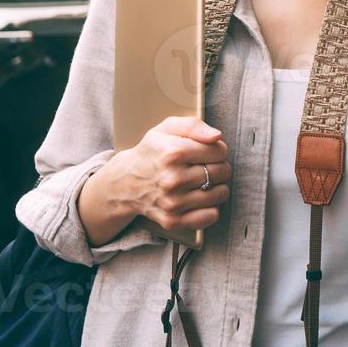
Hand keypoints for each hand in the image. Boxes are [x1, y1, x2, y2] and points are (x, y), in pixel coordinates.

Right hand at [111, 116, 231, 232]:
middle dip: (219, 166)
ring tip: (202, 181)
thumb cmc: (151, 152)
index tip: (208, 151)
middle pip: (222, 172)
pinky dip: (210, 207)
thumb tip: (217, 136)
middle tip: (205, 166)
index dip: (218, 149)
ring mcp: (172, 202)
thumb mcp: (166, 128)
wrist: (125, 182)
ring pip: (220, 193)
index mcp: (173, 153)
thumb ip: (193, 126)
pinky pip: (211, 215)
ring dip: (216, 186)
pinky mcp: (173, 220)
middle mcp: (173, 179)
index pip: (219, 151)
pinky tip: (199, 198)